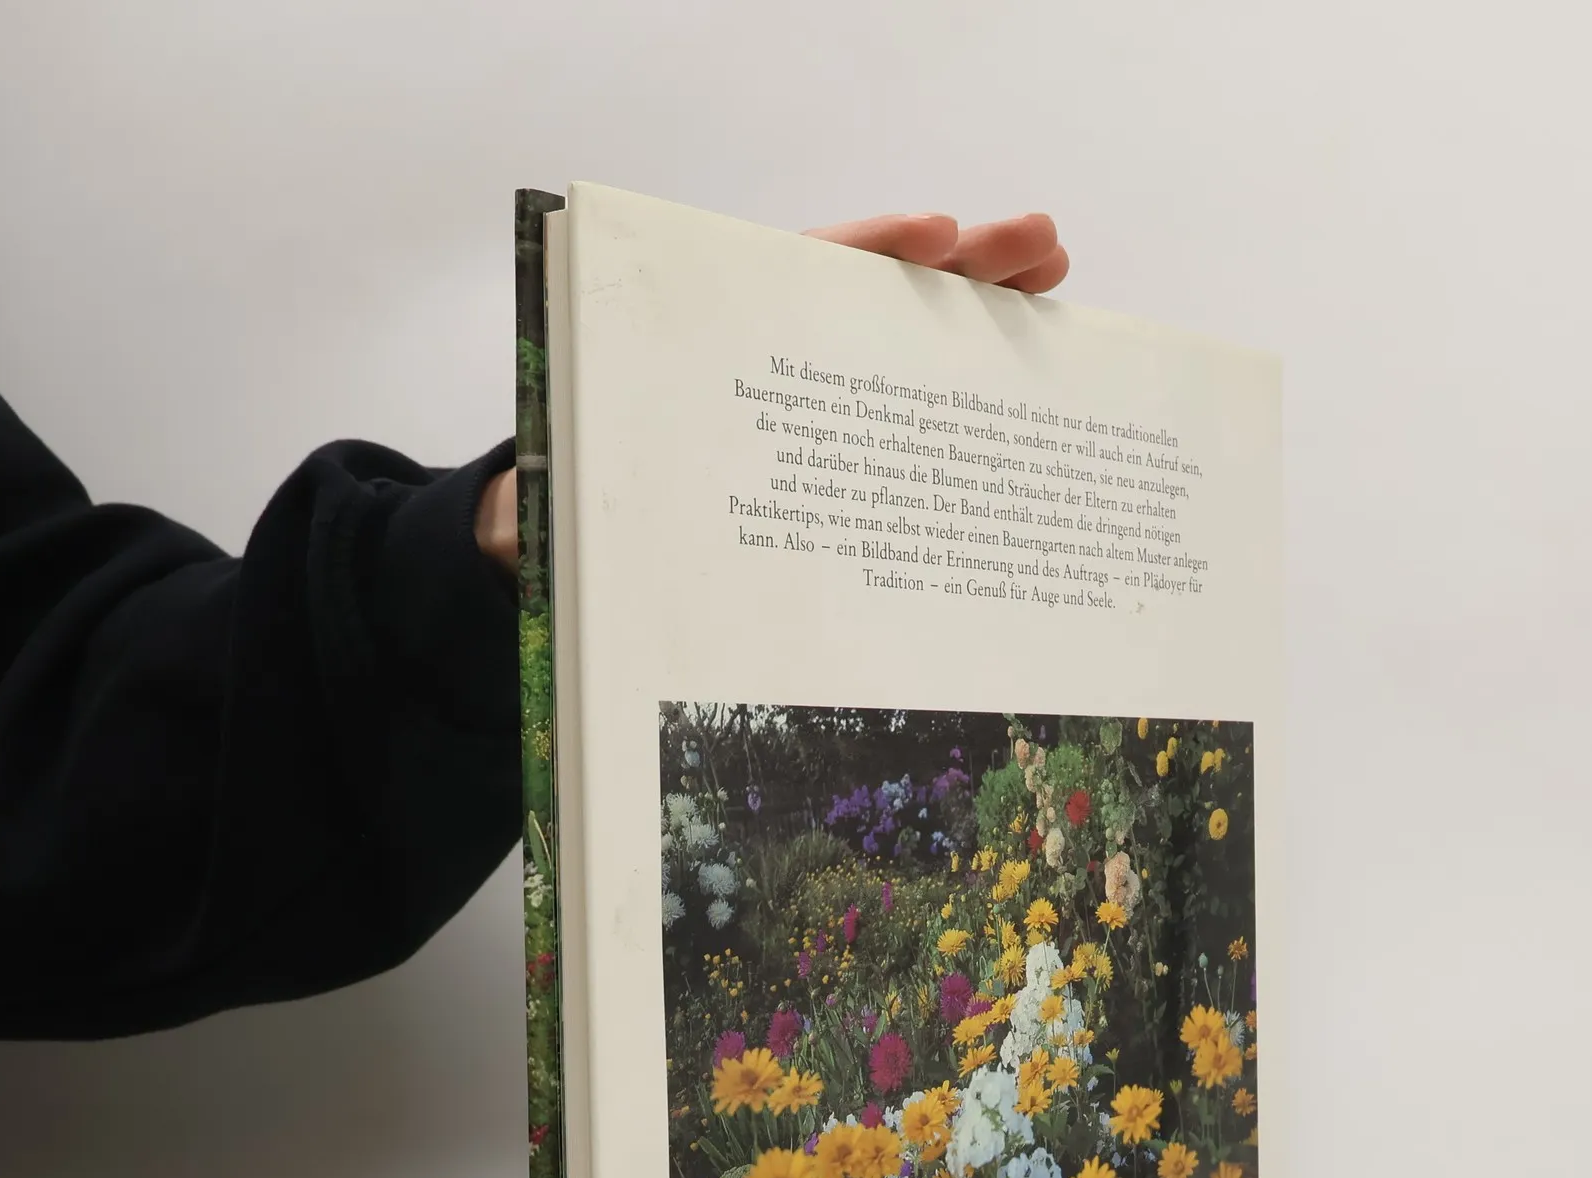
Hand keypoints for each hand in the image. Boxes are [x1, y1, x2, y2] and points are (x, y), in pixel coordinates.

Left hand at [476, 210, 1069, 570]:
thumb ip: (573, 494)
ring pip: (908, 341)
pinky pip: (911, 404)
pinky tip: (1028, 366)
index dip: (867, 254)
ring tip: (1055, 271)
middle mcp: (776, 357)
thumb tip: (536, 525)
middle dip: (959, 265)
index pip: (796, 281)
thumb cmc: (580, 498)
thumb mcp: (568, 490)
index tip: (928, 238)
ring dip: (984, 306)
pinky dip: (969, 378)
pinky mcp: (842, 444)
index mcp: (716, 348)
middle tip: (1038, 243)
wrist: (582, 524)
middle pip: (874, 294)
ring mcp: (817, 392)